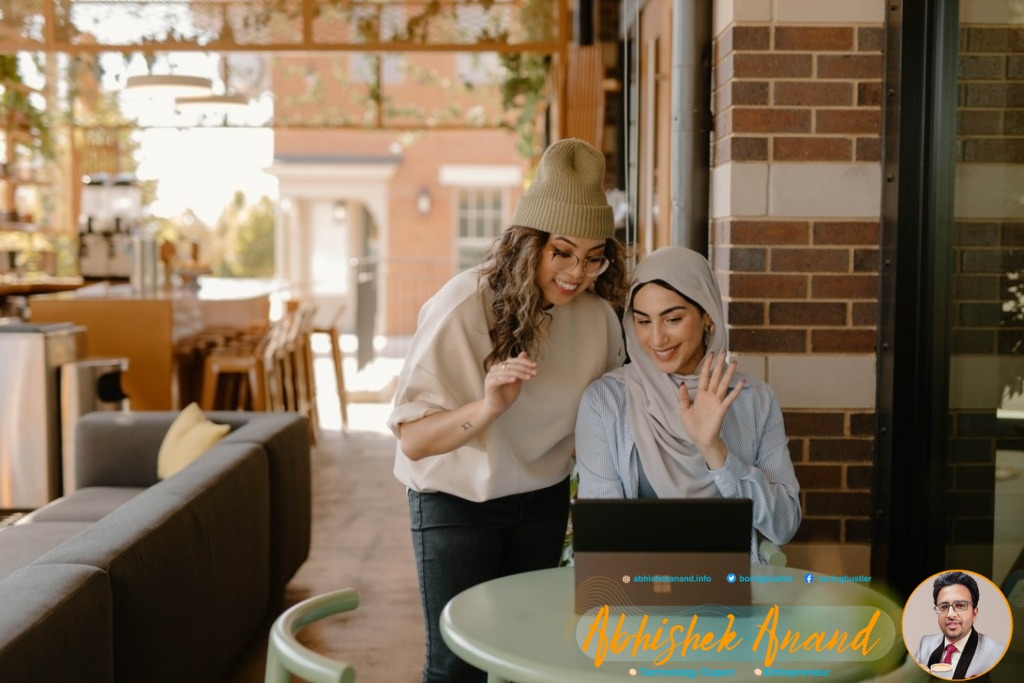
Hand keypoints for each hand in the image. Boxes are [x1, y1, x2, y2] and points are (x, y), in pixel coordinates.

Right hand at [482, 352, 536, 416]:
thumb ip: (520, 368)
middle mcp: (495, 369)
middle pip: (511, 365)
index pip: (514, 360)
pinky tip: (515, 380)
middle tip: (534, 372)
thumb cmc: (506, 394)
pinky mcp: (489, 384)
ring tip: (529, 377)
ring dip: (519, 373)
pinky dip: (507, 378)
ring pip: (506, 371)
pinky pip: (499, 379)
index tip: (535, 366)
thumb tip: (524, 353)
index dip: (525, 362)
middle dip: (525, 368)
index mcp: (501, 366)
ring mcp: (491, 376)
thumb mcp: (516, 379)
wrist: (497, 407)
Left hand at [678, 351, 744, 467]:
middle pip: (715, 376)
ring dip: (728, 373)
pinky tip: (742, 383)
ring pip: (723, 384)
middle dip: (719, 364)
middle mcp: (710, 396)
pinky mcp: (721, 409)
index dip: (707, 365)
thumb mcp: (683, 410)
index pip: (704, 376)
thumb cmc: (693, 426)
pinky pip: (729, 398)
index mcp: (700, 395)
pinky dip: (736, 390)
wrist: (700, 440)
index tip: (710, 354)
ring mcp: (717, 402)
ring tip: (734, 362)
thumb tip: (682, 383)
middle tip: (724, 352)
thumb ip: (683, 396)